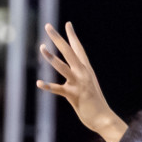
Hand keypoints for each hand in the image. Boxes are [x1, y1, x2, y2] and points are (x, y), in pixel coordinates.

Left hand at [37, 22, 125, 141]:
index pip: (78, 49)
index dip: (72, 36)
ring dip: (51, 57)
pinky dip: (49, 86)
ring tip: (41, 47)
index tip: (67, 24)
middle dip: (58, 38)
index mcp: (86, 69)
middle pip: (69, 51)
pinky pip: (59, 89)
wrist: (103, 117)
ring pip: (63, 66)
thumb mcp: (86, 85)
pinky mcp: (74, 95)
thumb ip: (78, 77)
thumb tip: (72, 72)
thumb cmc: (93, 102)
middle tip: (47, 26)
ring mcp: (79, 83)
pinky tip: (39, 83)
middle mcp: (83, 72)